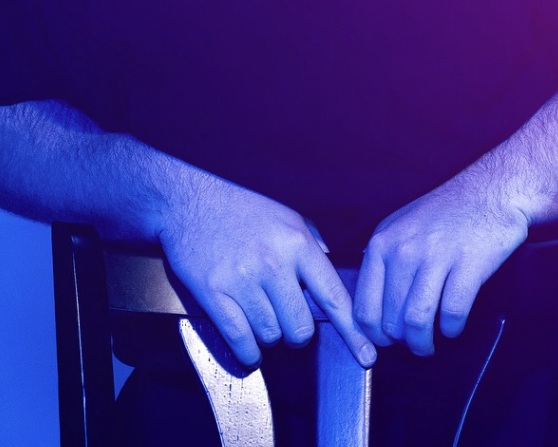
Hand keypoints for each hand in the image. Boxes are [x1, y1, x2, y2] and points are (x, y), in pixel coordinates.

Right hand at [158, 176, 376, 369]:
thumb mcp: (286, 217)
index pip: (333, 296)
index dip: (353, 331)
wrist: (190, 200)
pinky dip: (248, 352)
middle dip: (295, 332)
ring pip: (271, 336)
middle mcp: (273, 262)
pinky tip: (248, 344)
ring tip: (258, 314)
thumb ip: (311, 248)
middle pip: (300, 328)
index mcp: (296, 243)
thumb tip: (330, 280)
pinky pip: (241, 341)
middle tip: (284, 317)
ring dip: (268, 336)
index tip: (367, 356)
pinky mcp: (214, 293)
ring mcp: (242, 279)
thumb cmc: (242, 210)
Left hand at [353, 174, 527, 355]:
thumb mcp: (401, 226)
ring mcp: (435, 257)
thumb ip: (384, 260)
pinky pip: (451, 313)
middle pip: (391, 321)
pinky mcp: (467, 265)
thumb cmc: (445, 213)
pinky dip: (451, 328)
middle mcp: (403, 250)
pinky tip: (453, 325)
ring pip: (417, 322)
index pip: (365, 307)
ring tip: (430, 344)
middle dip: (402, 342)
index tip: (387, 341)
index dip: (376, 335)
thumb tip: (371, 301)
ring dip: (423, 344)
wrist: (489, 192)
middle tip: (414, 343)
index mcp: (382, 242)